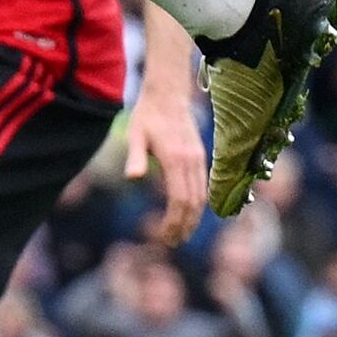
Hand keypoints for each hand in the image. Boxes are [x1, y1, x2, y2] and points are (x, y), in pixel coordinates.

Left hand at [124, 78, 211, 236]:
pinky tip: (190, 214)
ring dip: (193, 218)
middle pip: (193, 203)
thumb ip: (135, 157)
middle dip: (184, 226)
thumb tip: (132, 178)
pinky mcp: (201, 157)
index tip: (164, 236)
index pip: (179, 200)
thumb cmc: (147, 115)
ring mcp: (199, 159)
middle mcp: (191, 161)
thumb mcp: (135, 134)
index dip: (174, 222)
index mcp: (175, 159)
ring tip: (181, 234)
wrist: (168, 93)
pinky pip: (204, 186)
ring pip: (202, 197)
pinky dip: (199, 204)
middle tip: (171, 242)